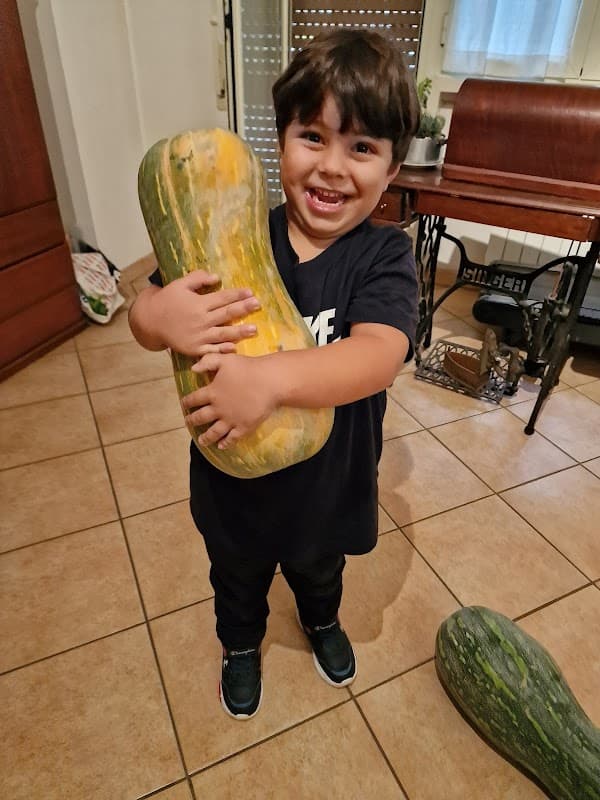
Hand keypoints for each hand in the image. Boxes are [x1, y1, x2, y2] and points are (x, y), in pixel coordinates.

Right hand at [146, 271, 260, 355]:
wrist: (150, 322)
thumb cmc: (167, 300)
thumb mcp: (179, 284)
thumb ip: (198, 278)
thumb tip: (217, 277)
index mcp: (198, 303)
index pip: (222, 297)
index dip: (237, 294)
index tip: (250, 292)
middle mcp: (200, 320)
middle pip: (226, 314)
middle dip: (244, 309)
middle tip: (258, 305)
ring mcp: (198, 336)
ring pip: (223, 333)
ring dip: (240, 331)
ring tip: (254, 329)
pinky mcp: (194, 349)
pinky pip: (211, 350)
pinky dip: (223, 349)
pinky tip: (235, 348)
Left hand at [182, 353, 279, 448]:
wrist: (269, 382)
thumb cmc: (248, 368)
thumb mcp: (225, 359)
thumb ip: (207, 361)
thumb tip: (193, 368)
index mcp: (212, 392)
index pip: (194, 399)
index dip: (187, 402)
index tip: (184, 405)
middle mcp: (218, 409)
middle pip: (200, 417)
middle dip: (192, 421)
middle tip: (188, 422)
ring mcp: (230, 420)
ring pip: (214, 432)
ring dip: (206, 437)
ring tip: (201, 441)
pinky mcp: (243, 427)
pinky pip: (232, 438)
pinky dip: (225, 443)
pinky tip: (221, 446)